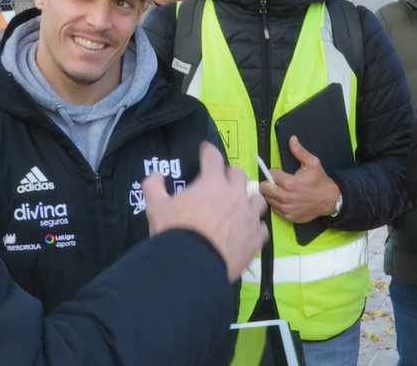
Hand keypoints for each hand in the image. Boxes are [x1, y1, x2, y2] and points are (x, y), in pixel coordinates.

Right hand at [143, 142, 268, 280]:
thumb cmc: (175, 232)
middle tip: (223, 181)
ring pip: (257, 199)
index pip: (213, 157)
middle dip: (231, 175)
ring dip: (249, 199)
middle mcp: (235, 195)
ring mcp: (249, 217)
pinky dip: (256, 227)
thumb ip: (153, 186)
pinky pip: (262, 228)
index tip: (205, 149)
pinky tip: (249, 231)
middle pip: (239, 175)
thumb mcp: (156, 207)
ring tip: (241, 205)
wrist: (192, 267)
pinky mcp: (255, 239)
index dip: (208, 151)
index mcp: (212, 183)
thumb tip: (155, 174)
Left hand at [259, 136, 341, 223]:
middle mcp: (286, 197)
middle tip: (277, 182)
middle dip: (269, 183)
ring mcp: (286, 209)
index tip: (280, 173)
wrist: (330, 200)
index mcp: (290, 183)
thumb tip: (292, 139)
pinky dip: (277, 204)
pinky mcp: (288, 217)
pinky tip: (285, 200)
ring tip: (282, 190)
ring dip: (272, 194)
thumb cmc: (320, 181)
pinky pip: (275, 209)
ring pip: (268, 199)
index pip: (270, 174)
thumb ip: (299, 151)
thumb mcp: (313, 163)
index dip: (274, 172)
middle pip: (264, 188)